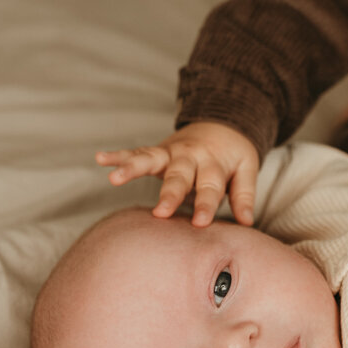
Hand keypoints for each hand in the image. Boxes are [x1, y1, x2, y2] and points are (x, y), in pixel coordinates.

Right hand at [96, 122, 259, 226]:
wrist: (222, 122)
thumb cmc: (233, 155)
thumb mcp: (247, 169)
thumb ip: (244, 195)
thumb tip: (247, 222)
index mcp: (213, 163)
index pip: (209, 188)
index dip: (206, 206)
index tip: (200, 224)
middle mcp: (189, 156)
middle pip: (178, 176)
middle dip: (169, 194)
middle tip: (161, 212)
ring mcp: (170, 153)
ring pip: (150, 159)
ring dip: (132, 168)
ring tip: (114, 178)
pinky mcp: (156, 152)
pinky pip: (135, 153)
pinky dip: (118, 156)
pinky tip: (100, 158)